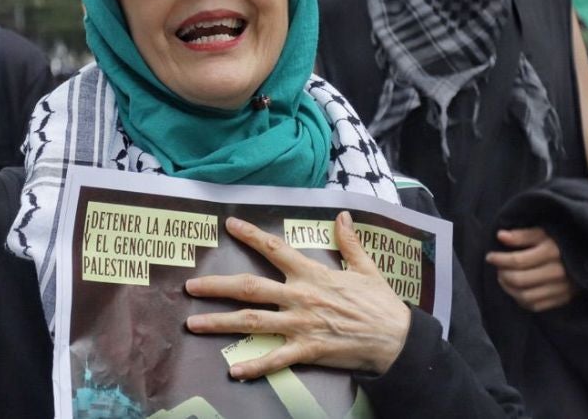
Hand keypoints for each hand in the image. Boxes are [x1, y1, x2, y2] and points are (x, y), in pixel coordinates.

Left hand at [184, 212, 410, 378]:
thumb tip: (342, 216)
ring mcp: (301, 324)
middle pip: (250, 287)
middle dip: (217, 285)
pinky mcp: (307, 350)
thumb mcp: (366, 268)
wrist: (396, 340)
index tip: (229, 224)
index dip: (250, 235)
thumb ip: (349, 242)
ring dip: (220, 322)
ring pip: (252, 321)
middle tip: (190, 286)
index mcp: (312, 274)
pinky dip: (254, 366)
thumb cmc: (381, 303)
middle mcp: (300, 297)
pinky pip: (276, 359)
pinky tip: (234, 370)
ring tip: (193, 323)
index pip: (274, 249)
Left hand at [486, 227, 575, 311]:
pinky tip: (517, 290)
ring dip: (509, 289)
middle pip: (519, 280)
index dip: (499, 259)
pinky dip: (521, 300)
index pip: (517, 261)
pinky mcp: (563, 299)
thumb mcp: (544, 232)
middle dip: (502, 274)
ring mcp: (561, 289)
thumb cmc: (561, 241)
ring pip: (525, 296)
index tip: (490, 256)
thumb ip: (522, 235)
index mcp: (552, 252)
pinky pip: (535, 306)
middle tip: (498, 268)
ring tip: (505, 279)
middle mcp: (557, 272)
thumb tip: (500, 236)